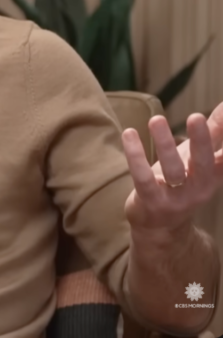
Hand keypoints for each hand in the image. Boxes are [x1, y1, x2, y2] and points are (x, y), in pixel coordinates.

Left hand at [122, 103, 222, 234]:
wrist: (161, 227)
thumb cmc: (183, 183)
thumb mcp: (200, 158)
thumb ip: (214, 132)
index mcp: (215, 175)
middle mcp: (200, 188)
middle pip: (204, 163)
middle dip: (201, 140)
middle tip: (196, 116)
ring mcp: (176, 197)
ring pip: (172, 169)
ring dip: (165, 145)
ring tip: (156, 119)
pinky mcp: (151, 201)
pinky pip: (143, 178)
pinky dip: (135, 156)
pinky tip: (129, 133)